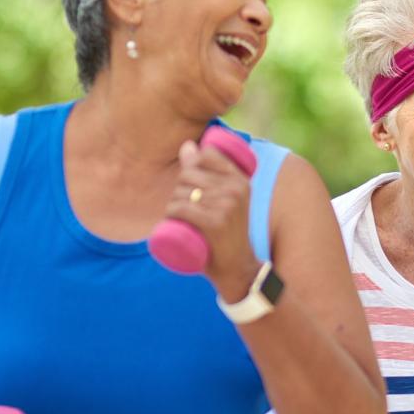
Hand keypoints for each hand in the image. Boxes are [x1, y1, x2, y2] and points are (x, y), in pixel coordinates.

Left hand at [164, 139, 257, 298]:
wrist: (238, 268)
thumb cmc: (227, 233)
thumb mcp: (225, 200)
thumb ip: (208, 171)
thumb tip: (187, 145)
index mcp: (241, 179)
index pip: (206, 155)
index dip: (191, 166)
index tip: (192, 185)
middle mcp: (236, 189)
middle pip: (190, 174)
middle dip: (179, 189)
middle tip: (183, 208)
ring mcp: (227, 205)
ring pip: (183, 192)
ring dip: (172, 204)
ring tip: (179, 218)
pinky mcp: (215, 222)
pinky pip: (182, 208)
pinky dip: (171, 213)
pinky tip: (172, 218)